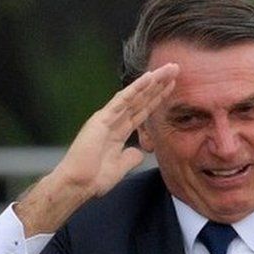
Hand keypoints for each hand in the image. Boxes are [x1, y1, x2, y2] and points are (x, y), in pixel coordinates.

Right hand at [16, 63, 178, 234]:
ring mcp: (107, 118)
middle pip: (141, 98)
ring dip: (152, 81)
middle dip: (159, 84)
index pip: (143, 109)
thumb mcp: (120, 166)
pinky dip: (136, 88)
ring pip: (134, 95)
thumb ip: (130, 156)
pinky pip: (122, 101)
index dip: (158, 97)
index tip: (172, 85)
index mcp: (118, 130)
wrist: (77, 185)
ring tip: (168, 68)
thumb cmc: (94, 178)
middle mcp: (113, 120)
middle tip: (176, 67)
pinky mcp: (101, 119)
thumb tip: (140, 152)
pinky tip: (149, 77)